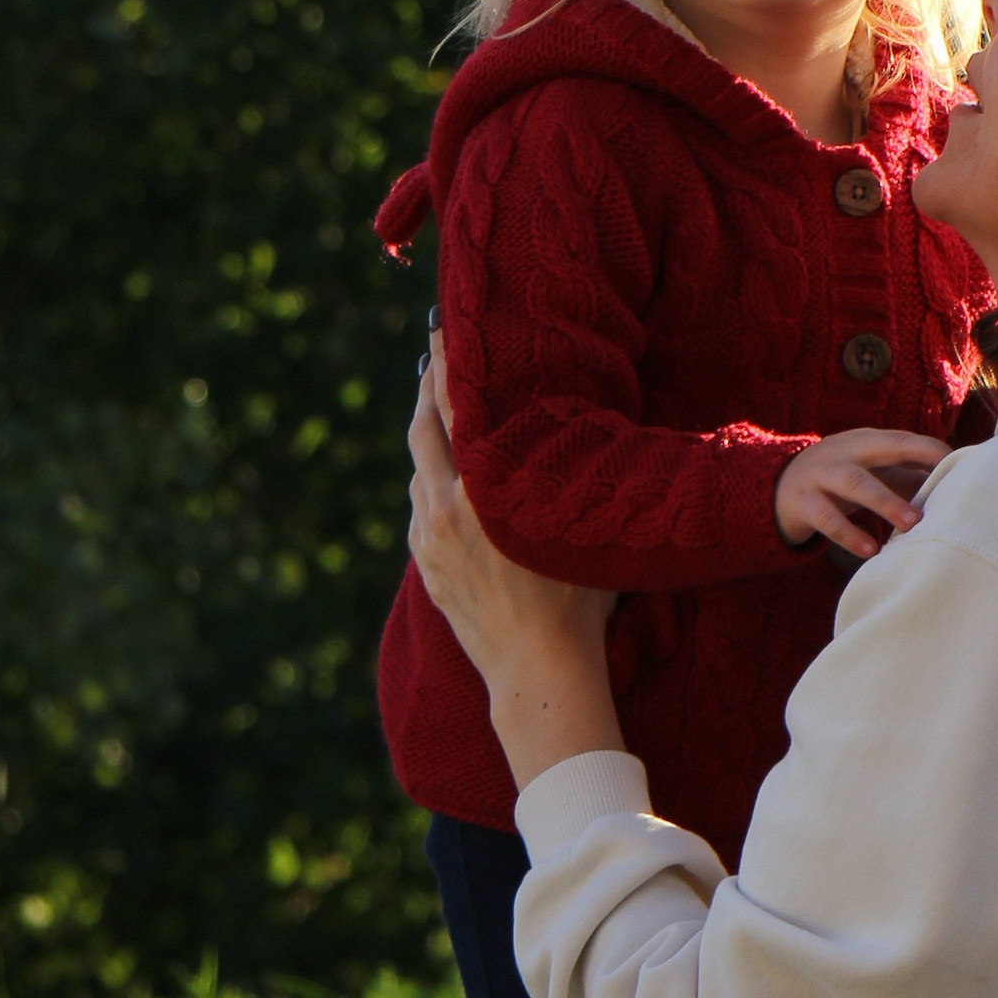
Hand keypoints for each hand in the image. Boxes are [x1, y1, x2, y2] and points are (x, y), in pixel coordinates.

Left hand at [409, 340, 622, 782]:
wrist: (538, 670)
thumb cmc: (579, 598)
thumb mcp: (575, 523)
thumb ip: (562, 473)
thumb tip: (574, 428)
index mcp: (482, 490)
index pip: (457, 409)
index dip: (450, 364)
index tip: (445, 327)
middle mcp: (444, 508)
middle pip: (422, 429)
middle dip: (428, 387)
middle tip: (435, 350)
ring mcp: (428, 538)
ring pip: (418, 469)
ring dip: (429, 436)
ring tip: (441, 407)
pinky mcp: (425, 564)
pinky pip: (421, 505)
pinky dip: (430, 478)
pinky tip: (445, 473)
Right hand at [774, 429, 951, 560]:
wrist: (779, 487)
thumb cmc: (841, 479)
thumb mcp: (871, 471)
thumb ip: (907, 476)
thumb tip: (955, 485)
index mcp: (866, 441)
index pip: (902, 440)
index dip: (929, 452)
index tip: (960, 469)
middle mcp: (844, 452)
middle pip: (879, 454)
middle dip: (911, 470)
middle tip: (935, 500)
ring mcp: (821, 475)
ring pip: (854, 483)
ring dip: (883, 503)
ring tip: (908, 527)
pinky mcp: (804, 503)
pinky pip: (827, 518)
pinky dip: (850, 535)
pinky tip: (870, 551)